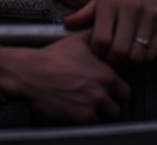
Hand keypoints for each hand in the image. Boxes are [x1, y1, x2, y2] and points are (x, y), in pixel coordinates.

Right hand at [0, 30, 129, 123]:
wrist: (31, 72)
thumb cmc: (53, 56)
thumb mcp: (78, 40)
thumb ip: (96, 37)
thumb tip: (105, 32)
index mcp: (106, 73)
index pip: (125, 90)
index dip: (116, 90)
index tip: (108, 89)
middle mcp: (102, 91)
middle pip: (119, 107)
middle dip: (110, 104)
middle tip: (99, 99)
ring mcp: (92, 106)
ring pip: (107, 118)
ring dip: (99, 114)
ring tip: (88, 105)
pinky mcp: (80, 119)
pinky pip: (92, 125)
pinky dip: (86, 119)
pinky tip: (77, 109)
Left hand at [63, 0, 156, 64]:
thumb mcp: (98, 3)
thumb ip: (83, 15)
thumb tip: (66, 25)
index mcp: (111, 3)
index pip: (101, 40)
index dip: (98, 52)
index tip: (99, 51)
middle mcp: (132, 7)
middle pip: (120, 51)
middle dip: (113, 60)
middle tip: (111, 58)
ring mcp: (151, 15)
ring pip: (138, 55)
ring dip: (129, 62)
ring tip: (123, 55)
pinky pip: (153, 54)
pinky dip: (143, 58)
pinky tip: (137, 50)